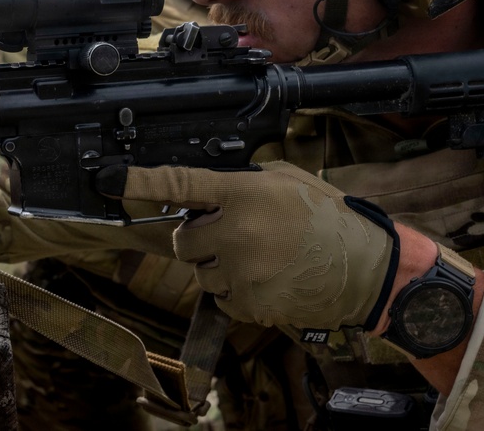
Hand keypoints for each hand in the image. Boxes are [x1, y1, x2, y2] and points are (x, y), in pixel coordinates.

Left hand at [95, 161, 398, 329]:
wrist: (366, 269)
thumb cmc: (329, 219)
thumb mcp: (287, 180)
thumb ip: (242, 181)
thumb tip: (206, 191)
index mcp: (245, 194)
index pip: (182, 184)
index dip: (145, 181)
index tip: (116, 179)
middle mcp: (236, 232)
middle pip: (185, 239)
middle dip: (201, 236)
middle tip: (232, 233)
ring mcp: (241, 272)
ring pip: (200, 272)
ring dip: (218, 266)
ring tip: (257, 257)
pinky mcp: (250, 304)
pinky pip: (221, 298)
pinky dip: (235, 290)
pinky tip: (265, 278)